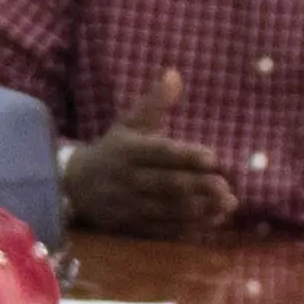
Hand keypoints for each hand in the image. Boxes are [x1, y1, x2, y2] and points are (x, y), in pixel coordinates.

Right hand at [59, 71, 237, 235]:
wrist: (76, 187)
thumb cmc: (113, 151)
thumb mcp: (129, 123)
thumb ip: (154, 102)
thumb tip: (174, 73)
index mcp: (129, 151)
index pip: (160, 153)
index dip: (185, 156)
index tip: (212, 158)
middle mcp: (129, 179)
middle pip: (167, 185)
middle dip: (198, 187)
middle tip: (226, 187)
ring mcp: (131, 206)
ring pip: (168, 210)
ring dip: (200, 210)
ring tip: (227, 205)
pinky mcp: (133, 227)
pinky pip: (164, 230)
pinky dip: (189, 229)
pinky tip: (213, 222)